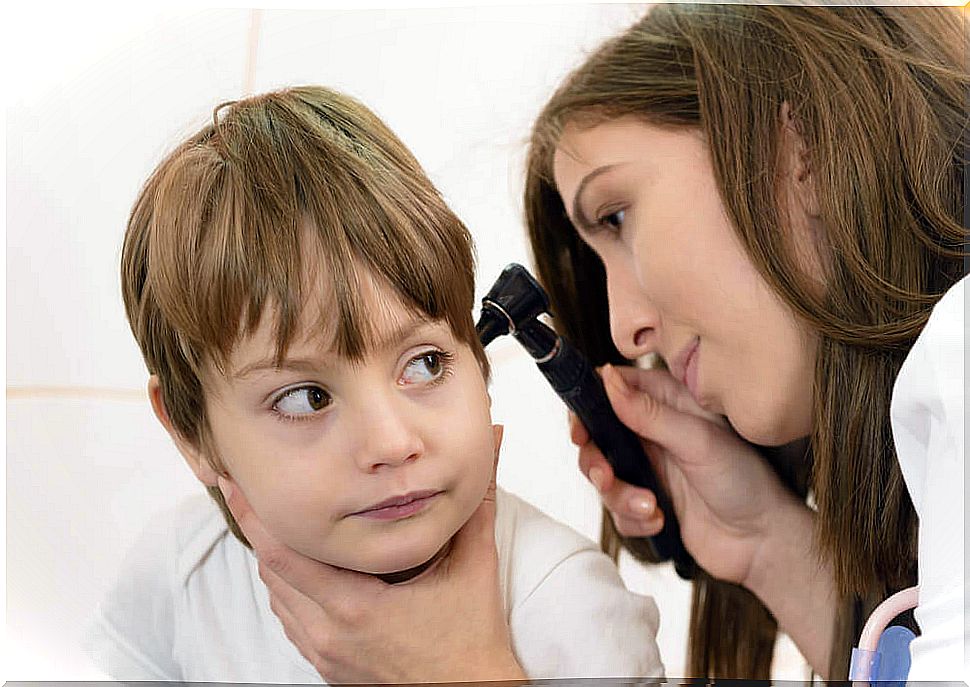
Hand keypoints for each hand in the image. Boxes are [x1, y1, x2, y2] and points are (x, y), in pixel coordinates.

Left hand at [219, 425, 525, 682]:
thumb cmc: (473, 644)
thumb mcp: (475, 568)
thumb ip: (478, 506)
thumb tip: (491, 448)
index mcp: (357, 607)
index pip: (284, 556)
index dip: (255, 516)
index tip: (235, 484)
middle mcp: (330, 634)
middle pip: (271, 573)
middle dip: (259, 528)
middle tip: (248, 490)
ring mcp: (326, 654)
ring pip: (278, 599)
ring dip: (275, 560)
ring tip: (275, 521)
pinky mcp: (328, 668)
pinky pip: (292, 622)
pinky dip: (289, 590)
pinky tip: (305, 568)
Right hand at [575, 364, 802, 586]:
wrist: (764, 542)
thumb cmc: (747, 483)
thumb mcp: (699, 441)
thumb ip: (649, 413)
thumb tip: (607, 379)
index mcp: (667, 403)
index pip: (612, 389)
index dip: (588, 406)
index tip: (581, 430)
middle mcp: (653, 431)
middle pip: (597, 435)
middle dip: (596, 460)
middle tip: (606, 476)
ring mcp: (648, 467)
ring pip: (603, 476)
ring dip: (620, 496)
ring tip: (650, 506)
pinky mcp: (646, 501)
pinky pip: (616, 510)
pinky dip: (633, 519)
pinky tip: (660, 520)